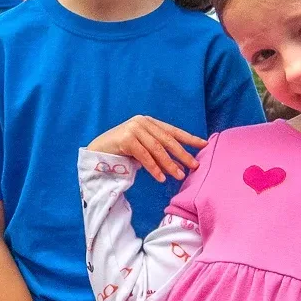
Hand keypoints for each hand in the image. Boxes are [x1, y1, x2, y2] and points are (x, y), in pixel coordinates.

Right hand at [87, 116, 205, 182]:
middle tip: (194, 166)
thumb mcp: (142, 146)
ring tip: (179, 175)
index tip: (204, 144)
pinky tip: (161, 178)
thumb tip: (180, 161)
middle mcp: (143, 122)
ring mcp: (134, 129)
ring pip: (157, 149)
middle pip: (167, 140)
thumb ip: (157, 148)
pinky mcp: (126, 139)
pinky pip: (144, 156)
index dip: (189, 138)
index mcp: (149, 122)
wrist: (97, 150)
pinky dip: (154, 168)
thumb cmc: (122, 150)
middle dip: (182, 154)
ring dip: (170, 164)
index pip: (173, 130)